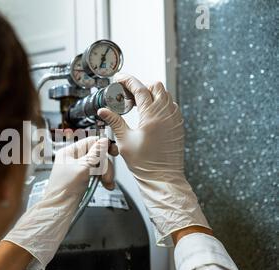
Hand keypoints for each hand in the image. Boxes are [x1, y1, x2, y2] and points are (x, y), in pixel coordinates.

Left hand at [3, 137, 115, 269]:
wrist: (59, 209)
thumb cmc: (64, 189)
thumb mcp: (83, 168)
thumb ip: (95, 154)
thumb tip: (105, 140)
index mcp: (69, 152)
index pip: (90, 141)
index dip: (103, 145)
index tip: (113, 152)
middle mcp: (74, 158)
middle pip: (97, 154)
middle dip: (105, 165)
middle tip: (107, 176)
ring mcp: (79, 168)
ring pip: (99, 164)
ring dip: (106, 173)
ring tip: (107, 183)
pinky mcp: (83, 178)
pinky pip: (97, 173)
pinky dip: (103, 179)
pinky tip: (107, 185)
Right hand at [98, 75, 209, 245]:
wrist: (163, 178)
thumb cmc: (145, 163)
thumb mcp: (124, 141)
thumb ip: (115, 122)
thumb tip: (103, 111)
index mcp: (152, 116)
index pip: (140, 89)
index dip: (128, 81)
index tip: (119, 79)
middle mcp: (166, 114)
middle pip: (155, 86)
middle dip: (140, 86)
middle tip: (126, 95)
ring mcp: (175, 119)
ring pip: (165, 95)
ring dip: (150, 94)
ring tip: (136, 104)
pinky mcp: (178, 125)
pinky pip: (170, 105)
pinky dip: (159, 103)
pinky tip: (148, 113)